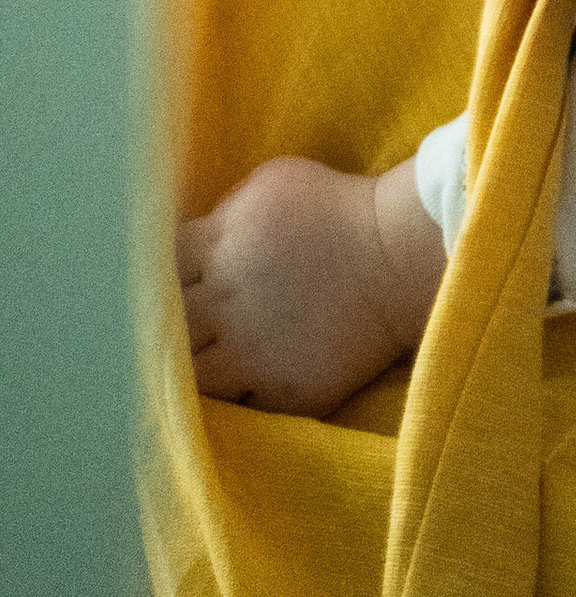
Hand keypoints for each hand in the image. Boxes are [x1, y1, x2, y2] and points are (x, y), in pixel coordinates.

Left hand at [178, 152, 447, 415]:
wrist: (402, 255)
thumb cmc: (339, 207)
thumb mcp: (271, 185)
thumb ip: (222, 216)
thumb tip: (191, 243)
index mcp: (220, 246)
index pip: (154, 271)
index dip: (152, 279)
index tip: (162, 285)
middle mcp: (227, 305)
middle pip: (165, 330)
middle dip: (164, 331)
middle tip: (177, 331)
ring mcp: (254, 356)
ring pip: (192, 381)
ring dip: (190, 374)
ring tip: (199, 368)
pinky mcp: (284, 394)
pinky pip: (239, 411)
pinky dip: (232, 403)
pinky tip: (237, 390)